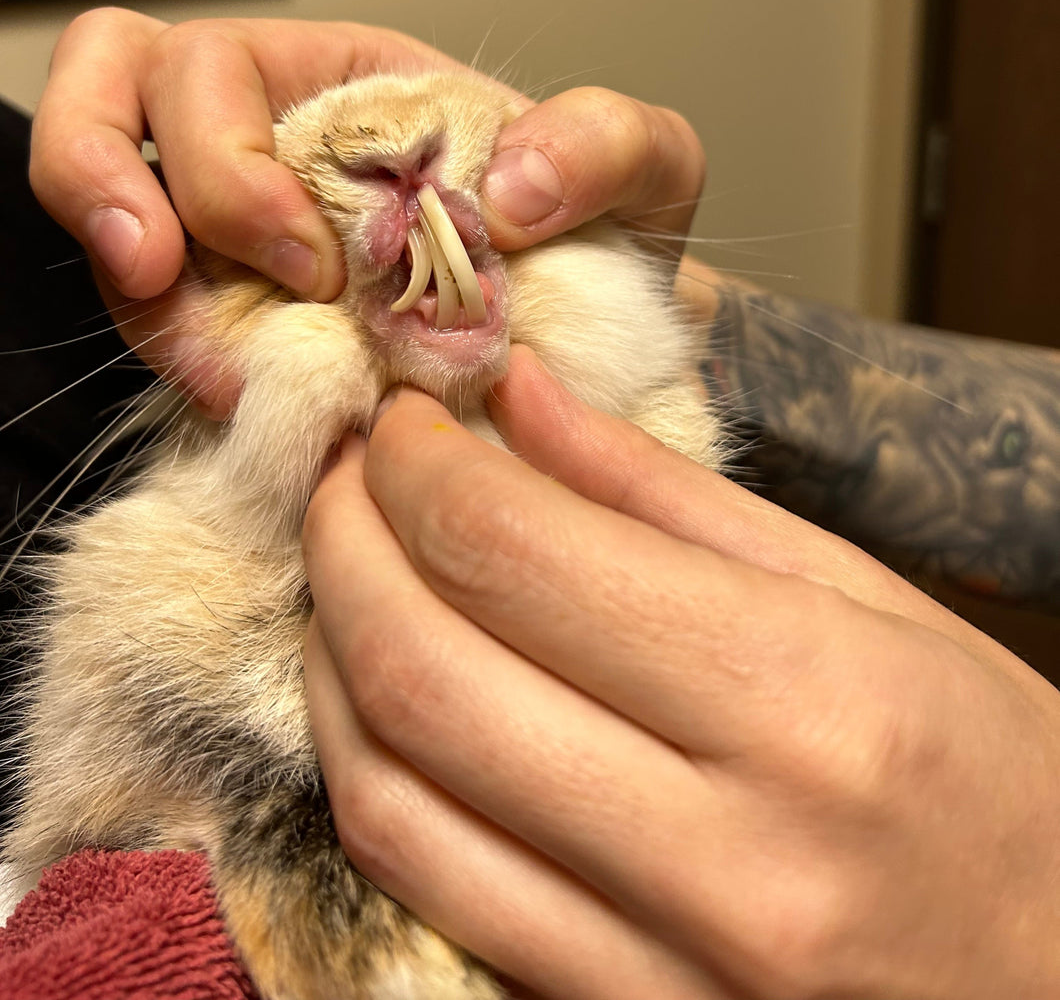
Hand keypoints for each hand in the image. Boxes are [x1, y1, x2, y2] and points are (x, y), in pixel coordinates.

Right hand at [32, 9, 704, 417]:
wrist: (597, 349)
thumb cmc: (602, 248)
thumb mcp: (641, 172)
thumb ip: (604, 142)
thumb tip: (502, 194)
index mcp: (348, 92)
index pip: (205, 68)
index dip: (215, 155)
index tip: (309, 262)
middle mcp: (280, 159)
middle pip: (117, 116)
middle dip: (121, 193)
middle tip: (188, 281)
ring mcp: (253, 254)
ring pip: (125, 242)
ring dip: (150, 309)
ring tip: (226, 380)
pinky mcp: (259, 339)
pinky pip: (177, 340)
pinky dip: (191, 374)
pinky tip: (253, 410)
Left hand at [302, 346, 1059, 998]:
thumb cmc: (999, 782)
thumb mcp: (865, 599)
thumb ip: (670, 493)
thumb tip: (523, 397)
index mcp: (805, 701)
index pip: (520, 554)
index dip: (423, 468)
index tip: (403, 422)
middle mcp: (722, 852)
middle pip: (425, 667)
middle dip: (346, 541)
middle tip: (349, 473)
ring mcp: (652, 966)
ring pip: (391, 791)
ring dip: (330, 654)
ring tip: (347, 567)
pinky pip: (424, 885)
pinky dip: (371, 767)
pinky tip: (381, 691)